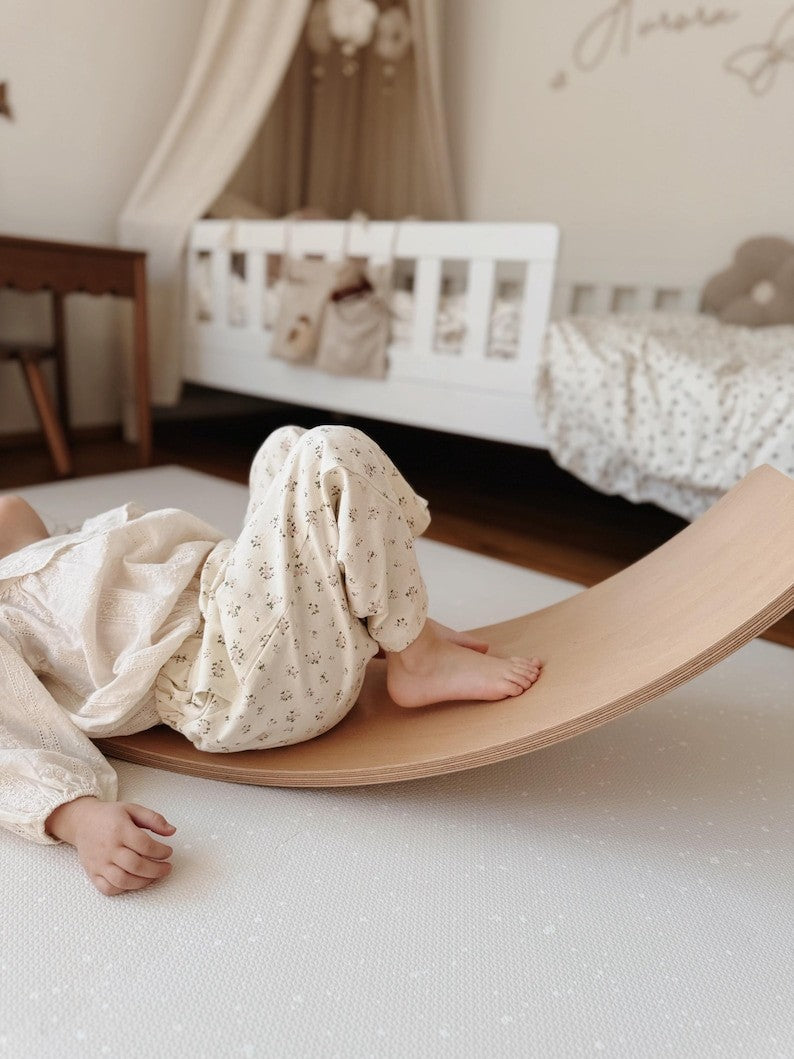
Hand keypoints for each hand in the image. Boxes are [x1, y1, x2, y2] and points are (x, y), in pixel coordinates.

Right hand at [46, 796, 175, 895]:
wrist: (82, 822)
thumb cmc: (110, 816)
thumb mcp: (133, 809)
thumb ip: (154, 819)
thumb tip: (172, 831)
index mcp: (120, 830)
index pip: (145, 845)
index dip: (161, 851)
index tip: (169, 852)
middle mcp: (109, 848)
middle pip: (136, 865)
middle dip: (156, 870)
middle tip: (167, 868)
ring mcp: (99, 863)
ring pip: (122, 880)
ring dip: (143, 882)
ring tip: (154, 877)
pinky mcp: (93, 873)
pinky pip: (108, 889)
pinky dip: (123, 889)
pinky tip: (134, 882)